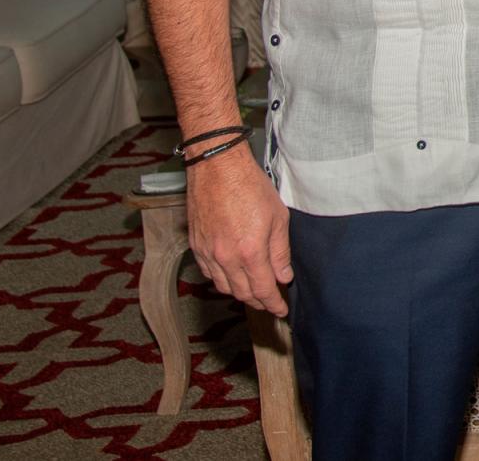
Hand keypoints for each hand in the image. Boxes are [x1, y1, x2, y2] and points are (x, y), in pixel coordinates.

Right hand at [185, 143, 291, 315]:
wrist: (216, 167)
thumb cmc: (250, 186)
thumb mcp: (278, 217)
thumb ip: (280, 251)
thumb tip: (284, 276)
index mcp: (249, 252)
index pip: (263, 289)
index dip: (273, 304)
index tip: (281, 310)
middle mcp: (225, 258)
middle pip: (242, 293)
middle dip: (258, 301)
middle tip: (271, 302)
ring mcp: (207, 253)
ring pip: (223, 286)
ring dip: (239, 293)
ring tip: (254, 291)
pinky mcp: (195, 245)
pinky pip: (208, 273)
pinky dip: (222, 280)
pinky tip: (232, 276)